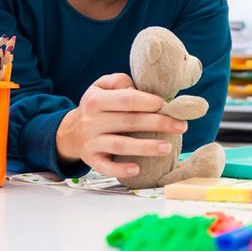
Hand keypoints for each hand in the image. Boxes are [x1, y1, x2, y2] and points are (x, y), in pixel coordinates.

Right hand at [56, 73, 188, 177]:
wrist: (70, 132)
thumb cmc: (96, 107)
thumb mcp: (101, 86)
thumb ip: (119, 82)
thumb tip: (140, 89)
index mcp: (96, 100)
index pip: (127, 99)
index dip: (149, 102)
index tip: (167, 105)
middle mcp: (92, 121)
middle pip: (129, 121)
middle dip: (158, 123)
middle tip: (181, 126)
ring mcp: (91, 142)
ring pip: (120, 145)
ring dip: (145, 147)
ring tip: (167, 148)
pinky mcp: (91, 160)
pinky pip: (105, 167)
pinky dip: (121, 169)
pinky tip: (138, 168)